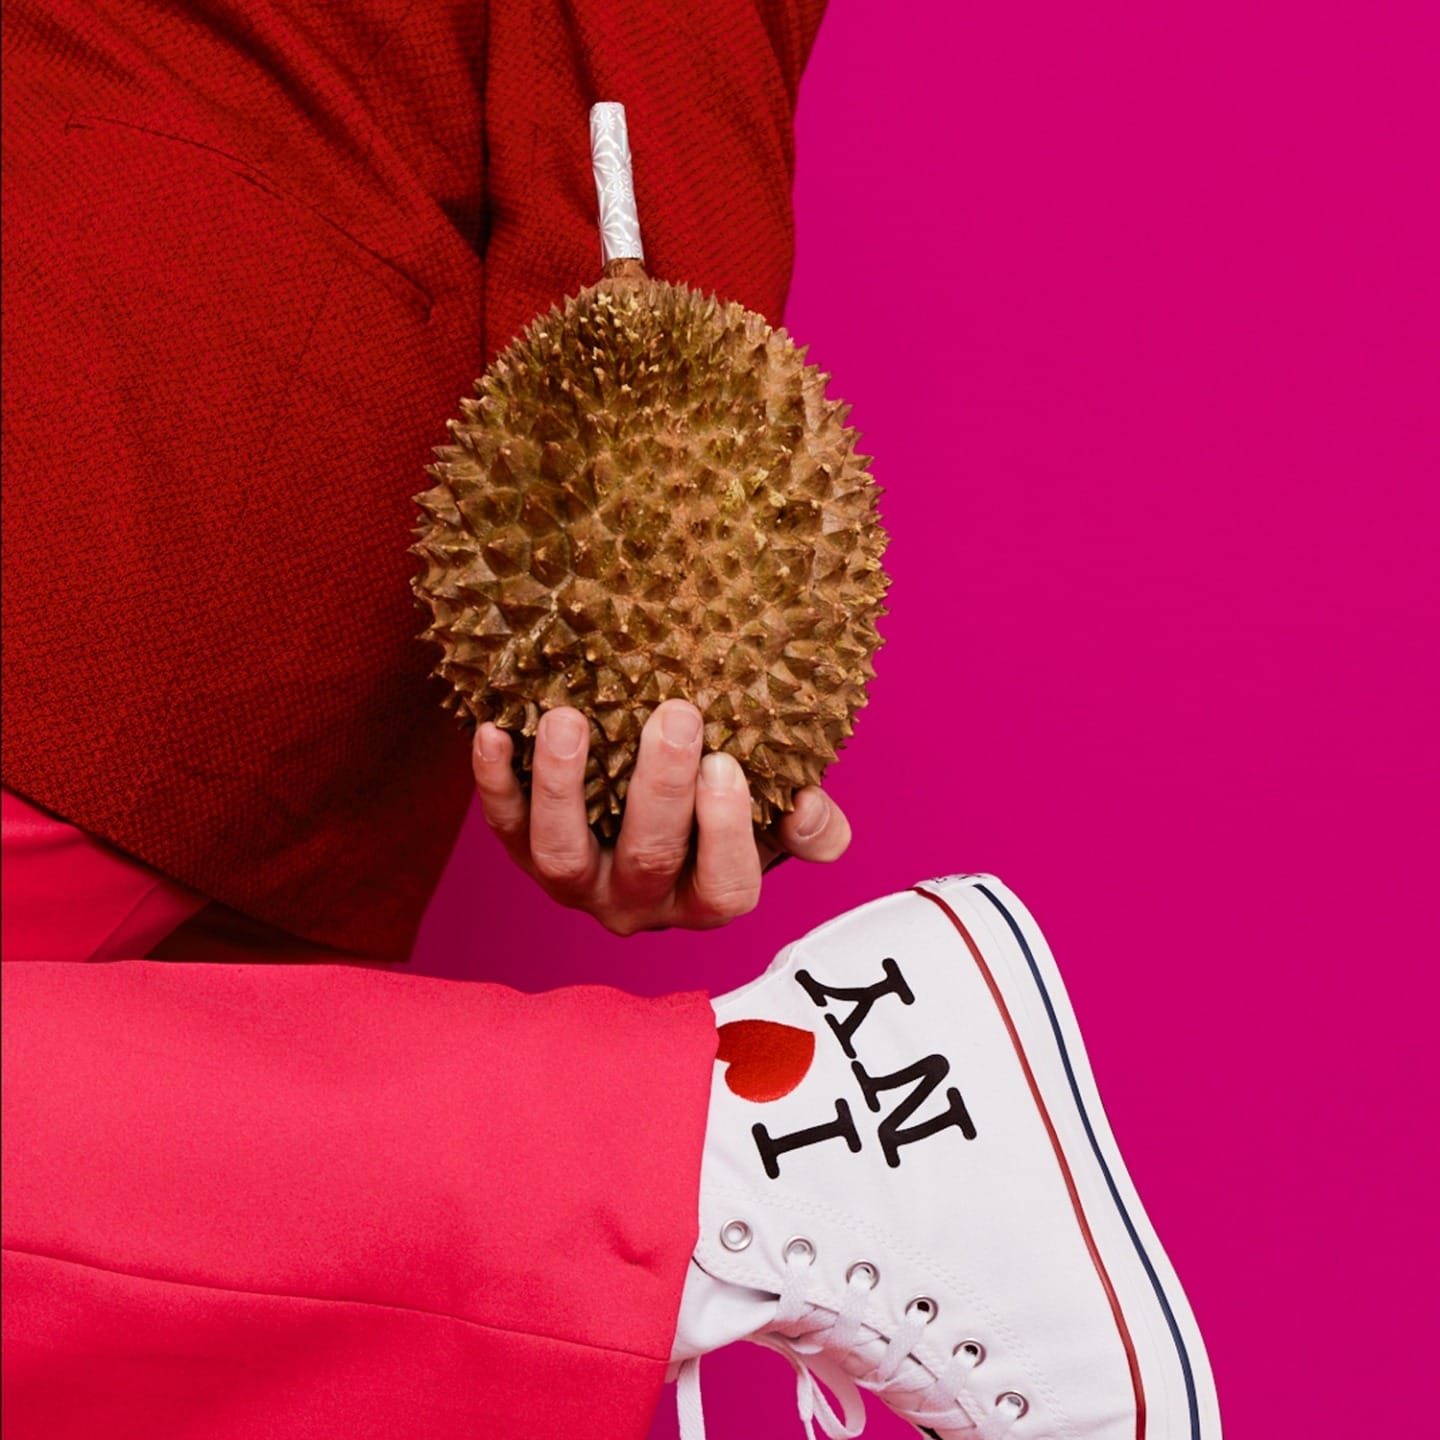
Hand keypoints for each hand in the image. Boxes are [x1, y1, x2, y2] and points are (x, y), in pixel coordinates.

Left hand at [471, 700, 851, 934]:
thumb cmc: (718, 811)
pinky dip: (494, 781)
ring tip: (567, 719)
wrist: (646, 803)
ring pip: (561, 854)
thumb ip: (806, 824)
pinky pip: (503, 825)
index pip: (724, 888)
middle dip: (659, 788)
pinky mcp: (523, 851)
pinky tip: (494, 730)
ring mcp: (576, 883)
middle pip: (648, 860)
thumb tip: (809, 808)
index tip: (725, 764)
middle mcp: (638, 903)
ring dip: (561, 786)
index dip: (725, 830)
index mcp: (704, 898)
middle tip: (674, 716)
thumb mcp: (773, 822)